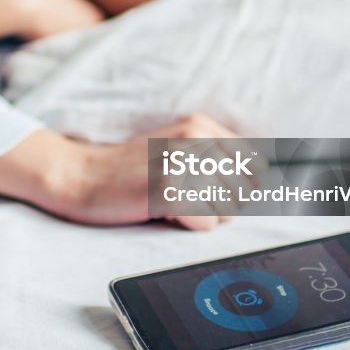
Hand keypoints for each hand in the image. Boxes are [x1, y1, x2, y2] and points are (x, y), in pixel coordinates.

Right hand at [53, 114, 242, 230]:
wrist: (82, 176)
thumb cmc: (133, 170)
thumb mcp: (178, 149)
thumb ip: (220, 158)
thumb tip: (267, 184)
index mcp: (202, 125)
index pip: (258, 166)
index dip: (241, 188)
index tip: (210, 190)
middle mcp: (196, 138)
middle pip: (245, 192)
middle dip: (219, 204)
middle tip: (181, 195)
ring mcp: (183, 162)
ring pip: (228, 210)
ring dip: (201, 215)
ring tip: (169, 200)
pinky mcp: (169, 189)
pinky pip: (206, 223)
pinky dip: (186, 224)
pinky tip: (160, 209)